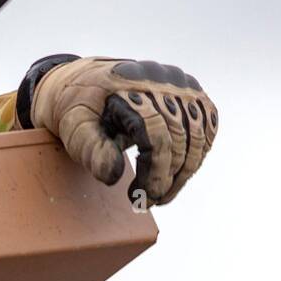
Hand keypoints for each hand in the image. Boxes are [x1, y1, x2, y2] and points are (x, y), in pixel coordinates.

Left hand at [25, 55, 217, 206]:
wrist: (89, 82)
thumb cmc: (81, 109)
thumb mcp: (75, 129)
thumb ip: (91, 151)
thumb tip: (113, 177)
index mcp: (129, 84)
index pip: (156, 136)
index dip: (154, 174)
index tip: (141, 200)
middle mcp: (161, 78)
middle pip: (179, 138)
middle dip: (167, 178)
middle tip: (149, 203)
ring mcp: (181, 83)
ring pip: (197, 136)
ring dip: (184, 172)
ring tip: (162, 195)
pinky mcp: (192, 92)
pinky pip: (206, 129)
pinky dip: (195, 155)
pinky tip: (176, 174)